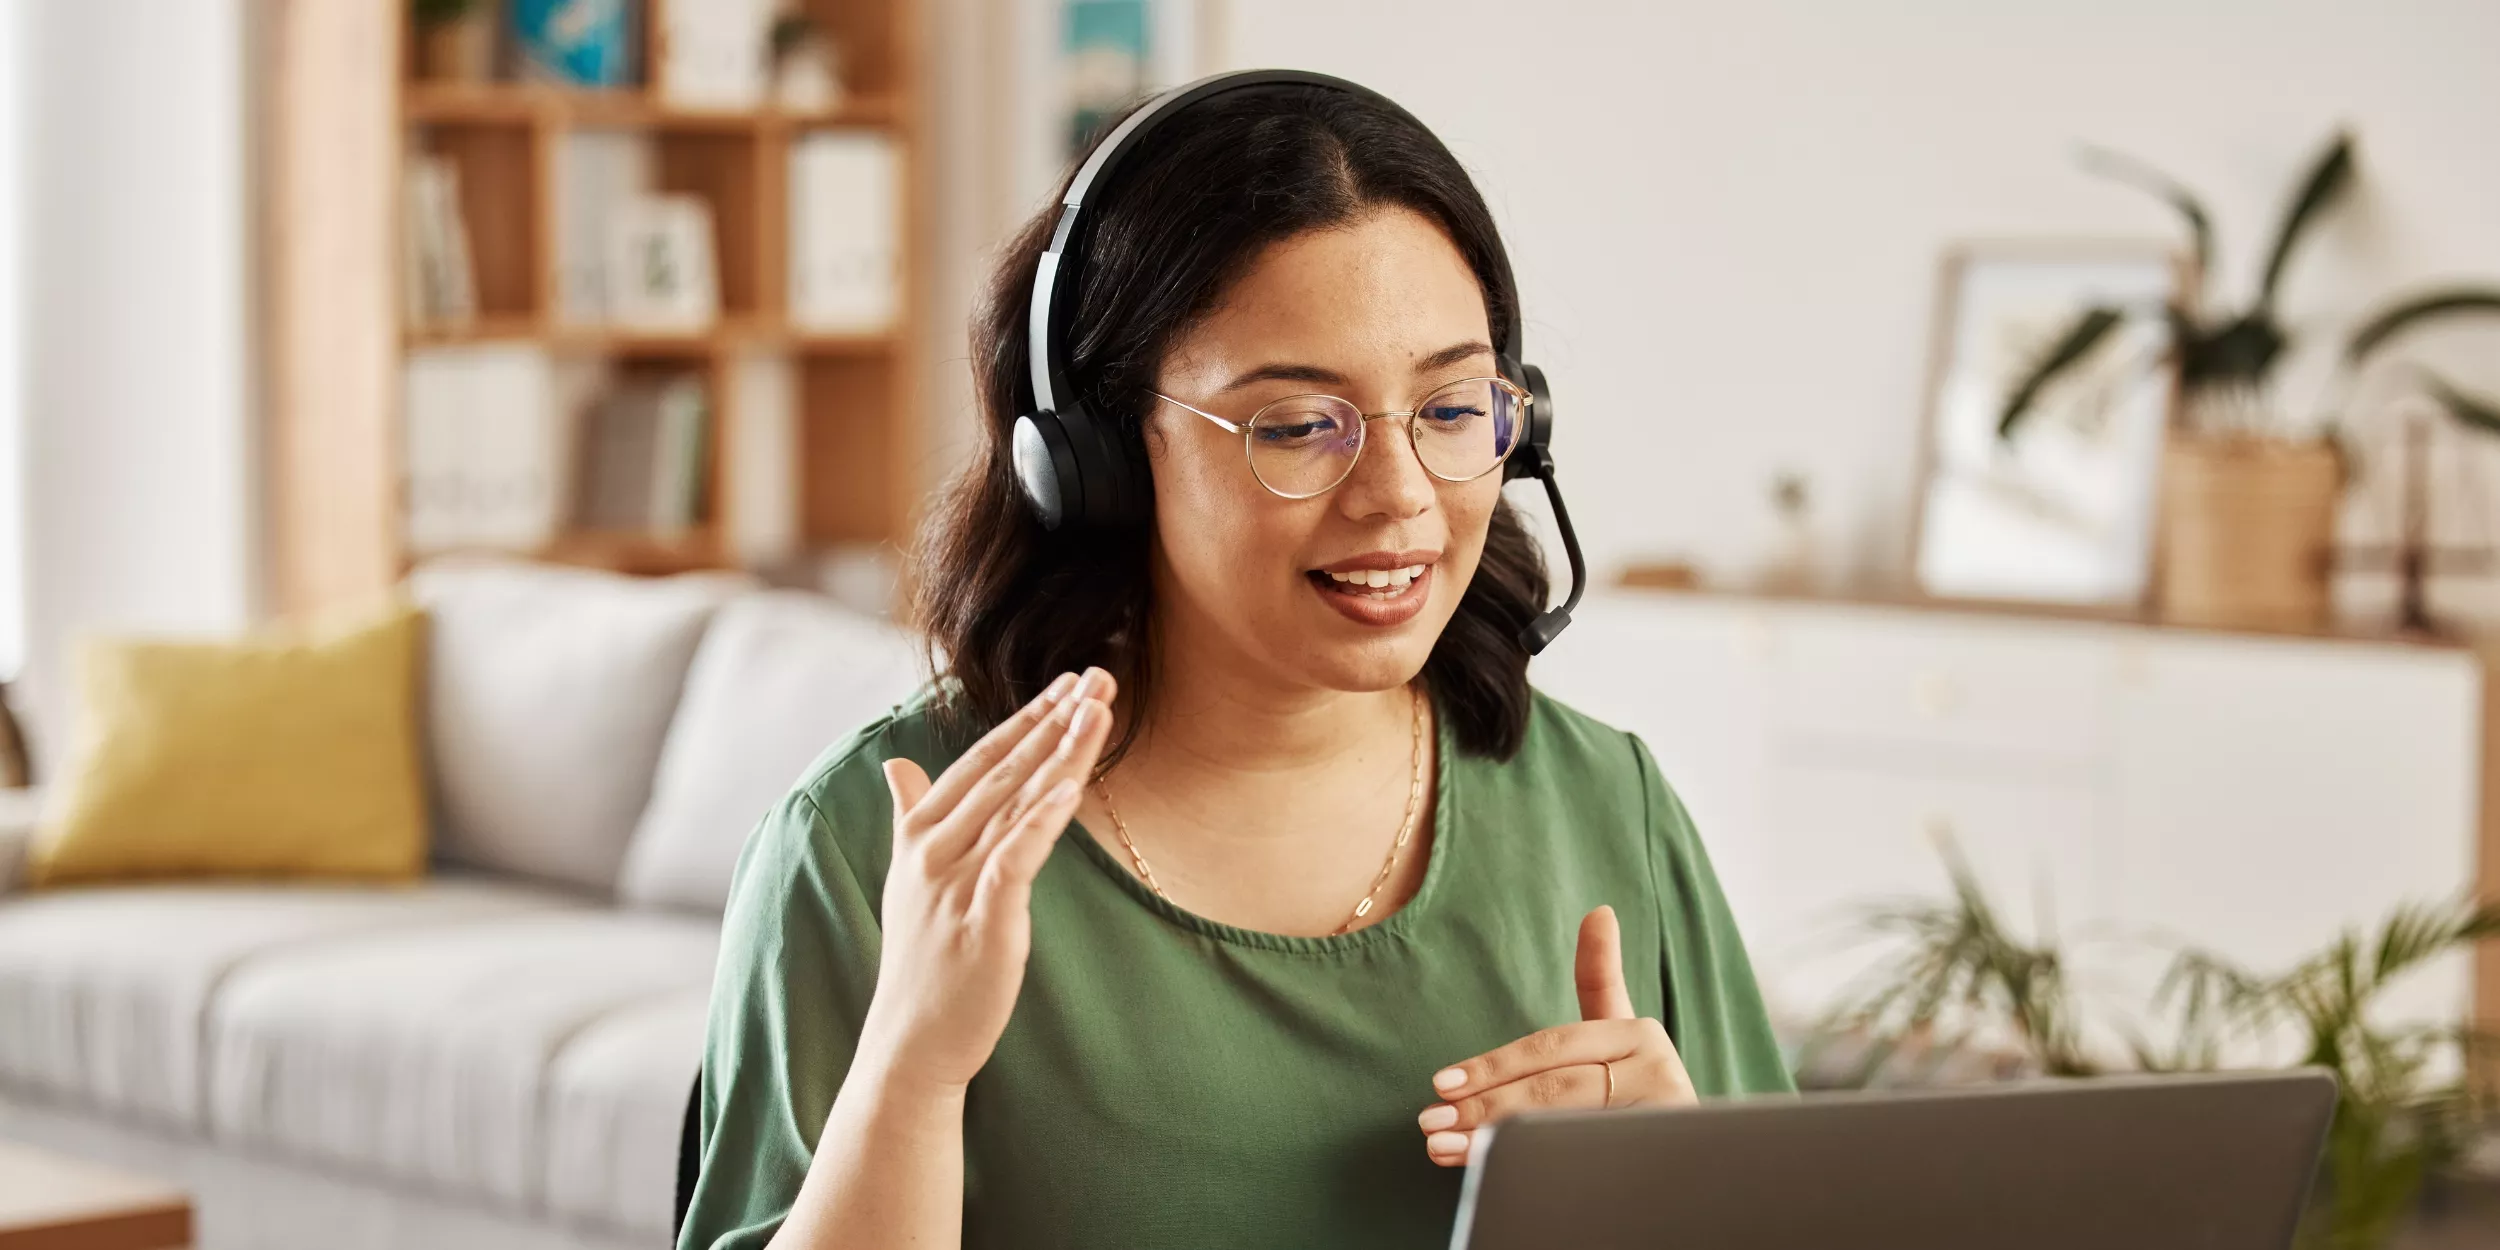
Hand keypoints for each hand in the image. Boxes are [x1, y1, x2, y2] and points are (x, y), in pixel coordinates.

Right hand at [855, 668, 1114, 1093]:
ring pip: (1017, 803)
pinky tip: (1070, 787)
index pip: (981, 760)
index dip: (1026, 719)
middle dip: (1055, 721)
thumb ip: (907, 814)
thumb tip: (893, 763)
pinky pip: (1016, 857)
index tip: (1067, 684)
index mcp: (920, 832)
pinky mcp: (984, 919)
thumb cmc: (920, 958)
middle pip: (1006, 771)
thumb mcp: (907, 877)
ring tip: (1099, 710)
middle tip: (1100, 677)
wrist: (911, 1039)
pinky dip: (1042, 819)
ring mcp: (957, 882)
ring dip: (1061, 753)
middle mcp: (935, 849)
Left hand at [1416, 904, 1695, 1166]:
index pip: (1549, 1049)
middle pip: (1551, 1090)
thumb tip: (1599, 910)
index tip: (1440, 1081)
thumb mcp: (1621, 1035)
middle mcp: (1658, 1072)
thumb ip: (1601, 979)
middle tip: (1429, 1121)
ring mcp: (1662, 1119)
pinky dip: (1531, 1171)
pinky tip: (1489, 1174)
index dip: (1492, 1066)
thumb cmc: (1642, 1091)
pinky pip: (1579, 1163)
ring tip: (1442, 1147)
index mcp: (1639, 1034)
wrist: (1696, 1159)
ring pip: (1560, 1130)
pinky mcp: (1659, 1159)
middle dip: (1482, 1107)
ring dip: (1492, 1142)